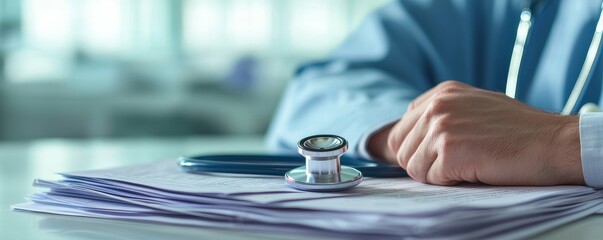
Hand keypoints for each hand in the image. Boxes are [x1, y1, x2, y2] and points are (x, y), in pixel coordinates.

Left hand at [368, 81, 583, 185]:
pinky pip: (431, 179)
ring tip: (467, 164)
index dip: (416, 150)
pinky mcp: (450, 150)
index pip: (400, 130)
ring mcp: (442, 127)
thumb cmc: (518, 130)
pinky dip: (450, 182)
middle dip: (423, 164)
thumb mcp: (474, 106)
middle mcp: (437, 105)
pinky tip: (474, 170)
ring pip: (413, 166)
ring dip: (437, 174)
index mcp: (441, 93)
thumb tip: (409, 133)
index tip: (438, 156)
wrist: (552, 142)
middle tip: (455, 163)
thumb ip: (441, 114)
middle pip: (401, 149)